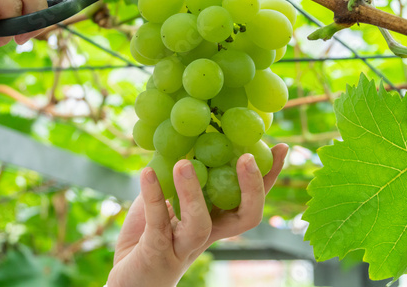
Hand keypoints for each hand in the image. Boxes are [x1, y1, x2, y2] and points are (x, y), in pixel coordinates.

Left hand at [108, 144, 287, 286]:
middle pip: (243, 218)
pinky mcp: (157, 252)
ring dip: (193, 192)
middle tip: (247, 157)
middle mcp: (206, 235)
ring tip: (184, 163)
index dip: (267, 178)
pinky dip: (153, 195)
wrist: (125, 281)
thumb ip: (177, 175)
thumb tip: (187, 134)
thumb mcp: (166, 200)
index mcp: (214, 221)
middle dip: (252, 188)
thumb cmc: (148, 235)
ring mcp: (183, 247)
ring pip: (199, 224)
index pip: (249, 200)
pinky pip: (157, 223)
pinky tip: (147, 172)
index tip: (280, 148)